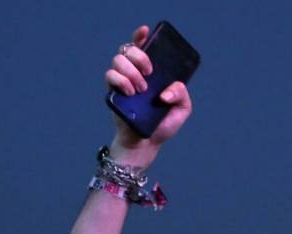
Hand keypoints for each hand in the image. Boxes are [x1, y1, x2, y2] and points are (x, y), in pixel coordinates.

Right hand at [106, 26, 192, 163]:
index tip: (145, 32)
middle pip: (129, 49)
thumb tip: (168, 90)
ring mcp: (122, 81)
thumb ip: (182, 94)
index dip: (141, 36)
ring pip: (118, 59)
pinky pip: (109, 75)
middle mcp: (135, 73)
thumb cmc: (162, 125)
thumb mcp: (182, 109)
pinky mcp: (112, 91)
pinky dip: (121, 80)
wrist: (145, 143)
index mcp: (151, 73)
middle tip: (149, 73)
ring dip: (131, 71)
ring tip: (141, 89)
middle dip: (140, 56)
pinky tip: (131, 92)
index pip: (143, 47)